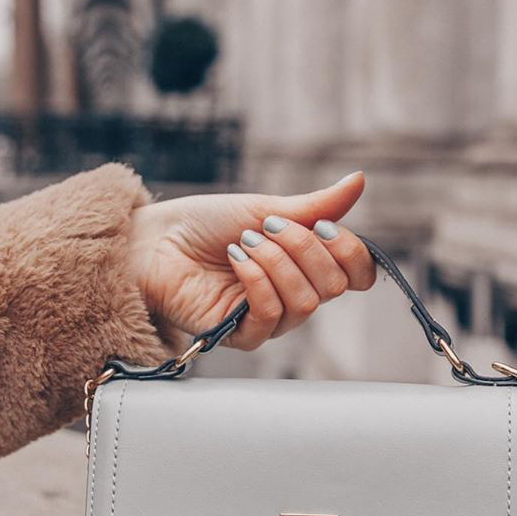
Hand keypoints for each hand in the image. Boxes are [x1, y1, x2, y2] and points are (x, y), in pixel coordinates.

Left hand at [130, 172, 374, 349]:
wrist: (157, 240)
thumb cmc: (206, 224)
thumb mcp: (266, 208)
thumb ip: (316, 206)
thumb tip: (359, 180)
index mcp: (307, 266)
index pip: (357, 275)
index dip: (351, 252)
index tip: (322, 225)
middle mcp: (295, 295)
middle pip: (334, 286)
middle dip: (303, 248)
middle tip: (267, 227)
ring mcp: (270, 318)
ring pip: (305, 303)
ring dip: (275, 263)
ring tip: (244, 243)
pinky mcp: (241, 336)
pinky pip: (270, 316)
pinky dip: (256, 281)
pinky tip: (235, 260)